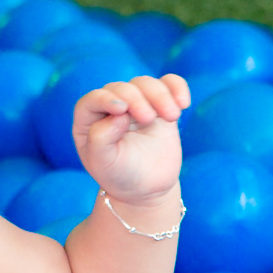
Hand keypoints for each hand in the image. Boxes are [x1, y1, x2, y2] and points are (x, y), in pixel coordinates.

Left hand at [71, 73, 190, 205]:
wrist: (146, 189)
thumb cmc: (119, 175)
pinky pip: (169, 84)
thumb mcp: (102, 162)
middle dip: (136, 99)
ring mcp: (137, 103)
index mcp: (89, 119)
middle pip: (123, 88)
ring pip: (146, 84)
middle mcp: (111, 106)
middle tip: (148, 119)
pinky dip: (177, 87)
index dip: (106, 99)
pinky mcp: (160, 105)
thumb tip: (119, 114)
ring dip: (160, 95)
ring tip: (171, 116)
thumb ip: (101, 138)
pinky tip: (183, 103)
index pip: (93, 99)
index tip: (122, 110)